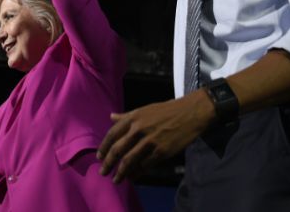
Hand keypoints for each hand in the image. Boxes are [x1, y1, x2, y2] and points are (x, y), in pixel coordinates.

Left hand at [96, 91, 213, 182]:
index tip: (99, 157)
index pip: (112, 134)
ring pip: (129, 160)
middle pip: (118, 150)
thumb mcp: (144, 109)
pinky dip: (137, 173)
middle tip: (103, 172)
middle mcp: (138, 129)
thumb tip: (111, 117)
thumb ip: (126, 116)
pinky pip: (145, 165)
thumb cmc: (167, 110)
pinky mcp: (161, 151)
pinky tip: (134, 177)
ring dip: (121, 172)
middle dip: (108, 163)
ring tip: (117, 179)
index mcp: (133, 118)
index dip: (104, 148)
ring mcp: (150, 141)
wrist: (189, 113)